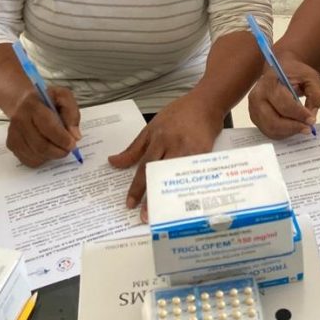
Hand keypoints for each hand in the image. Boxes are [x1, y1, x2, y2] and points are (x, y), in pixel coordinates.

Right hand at [5, 86, 81, 167]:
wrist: (23, 101)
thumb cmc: (47, 100)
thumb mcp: (63, 97)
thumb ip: (72, 114)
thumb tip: (75, 136)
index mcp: (33, 106)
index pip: (48, 126)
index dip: (61, 138)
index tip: (72, 144)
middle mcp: (20, 120)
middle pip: (41, 145)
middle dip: (58, 151)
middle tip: (68, 149)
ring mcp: (14, 134)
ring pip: (35, 155)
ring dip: (52, 156)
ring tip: (58, 147)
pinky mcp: (11, 144)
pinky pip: (29, 160)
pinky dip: (42, 159)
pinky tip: (47, 150)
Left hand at [108, 92, 223, 215]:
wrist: (206, 103)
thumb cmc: (178, 114)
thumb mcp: (152, 127)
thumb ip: (134, 148)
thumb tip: (113, 162)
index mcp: (158, 138)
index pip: (144, 166)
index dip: (136, 186)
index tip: (129, 204)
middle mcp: (173, 145)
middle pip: (159, 174)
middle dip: (151, 196)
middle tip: (144, 216)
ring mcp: (190, 150)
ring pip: (176, 176)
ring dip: (169, 196)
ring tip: (162, 213)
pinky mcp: (205, 153)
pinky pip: (193, 174)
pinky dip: (188, 187)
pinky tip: (185, 201)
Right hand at [247, 56, 319, 138]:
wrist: (281, 69)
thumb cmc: (295, 73)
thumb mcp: (311, 78)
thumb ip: (316, 95)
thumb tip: (311, 116)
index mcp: (270, 82)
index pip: (283, 104)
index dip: (299, 115)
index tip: (312, 120)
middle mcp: (257, 96)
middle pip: (274, 121)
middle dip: (293, 127)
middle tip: (308, 128)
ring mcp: (253, 108)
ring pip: (271, 129)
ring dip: (288, 132)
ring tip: (301, 127)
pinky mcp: (255, 117)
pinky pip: (269, 131)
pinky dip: (283, 133)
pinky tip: (292, 127)